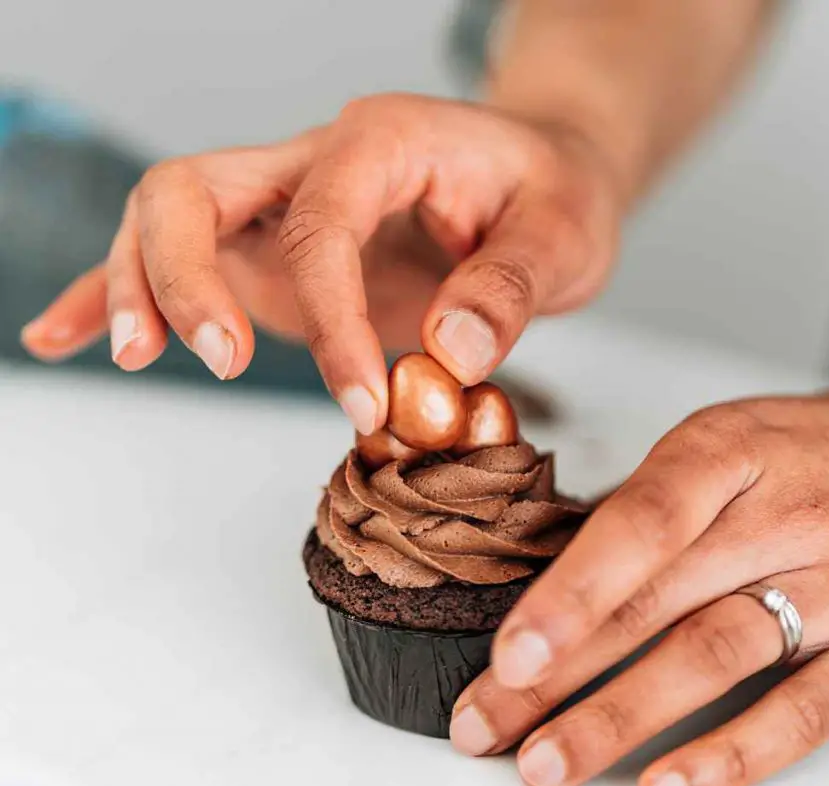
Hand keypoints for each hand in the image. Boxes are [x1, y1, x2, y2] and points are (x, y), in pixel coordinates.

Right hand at [19, 94, 621, 432]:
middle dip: (182, 276)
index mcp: (382, 142)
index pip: (321, 226)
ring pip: (168, 221)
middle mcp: (314, 165)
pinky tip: (67, 336)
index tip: (365, 402)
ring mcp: (283, 209)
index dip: (330, 318)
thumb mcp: (564, 232)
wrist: (543, 179)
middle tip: (216, 361)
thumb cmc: (553, 193)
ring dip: (137, 287)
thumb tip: (449, 353)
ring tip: (131, 357)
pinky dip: (116, 294)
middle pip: (195, 189)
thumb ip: (512, 287)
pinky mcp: (274, 254)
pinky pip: (181, 260)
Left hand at [450, 364, 828, 785]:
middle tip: (483, 727)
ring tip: (546, 765)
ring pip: (715, 655)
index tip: (506, 655)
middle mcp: (784, 513)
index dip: (568, 593)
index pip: (639, 522)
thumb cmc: (822, 458)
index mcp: (729, 450)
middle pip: (657, 599)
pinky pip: (803, 710)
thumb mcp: (735, 445)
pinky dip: (732, 756)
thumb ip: (654, 509)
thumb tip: (552, 584)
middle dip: (560, 672)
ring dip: (621, 718)